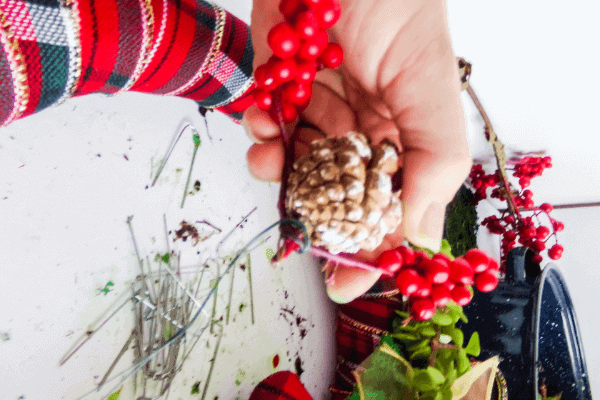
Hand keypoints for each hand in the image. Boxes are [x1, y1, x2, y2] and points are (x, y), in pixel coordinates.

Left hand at [243, 0, 471, 302]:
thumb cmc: (398, 4)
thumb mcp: (429, 84)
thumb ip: (434, 159)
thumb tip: (422, 236)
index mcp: (406, 134)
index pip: (391, 204)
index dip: (371, 247)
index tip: (347, 284)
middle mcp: (364, 126)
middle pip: (339, 192)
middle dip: (316, 213)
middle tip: (298, 231)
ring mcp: (322, 106)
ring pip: (298, 164)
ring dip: (279, 171)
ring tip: (270, 161)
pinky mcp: (283, 85)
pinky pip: (268, 125)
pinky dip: (259, 130)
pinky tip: (262, 118)